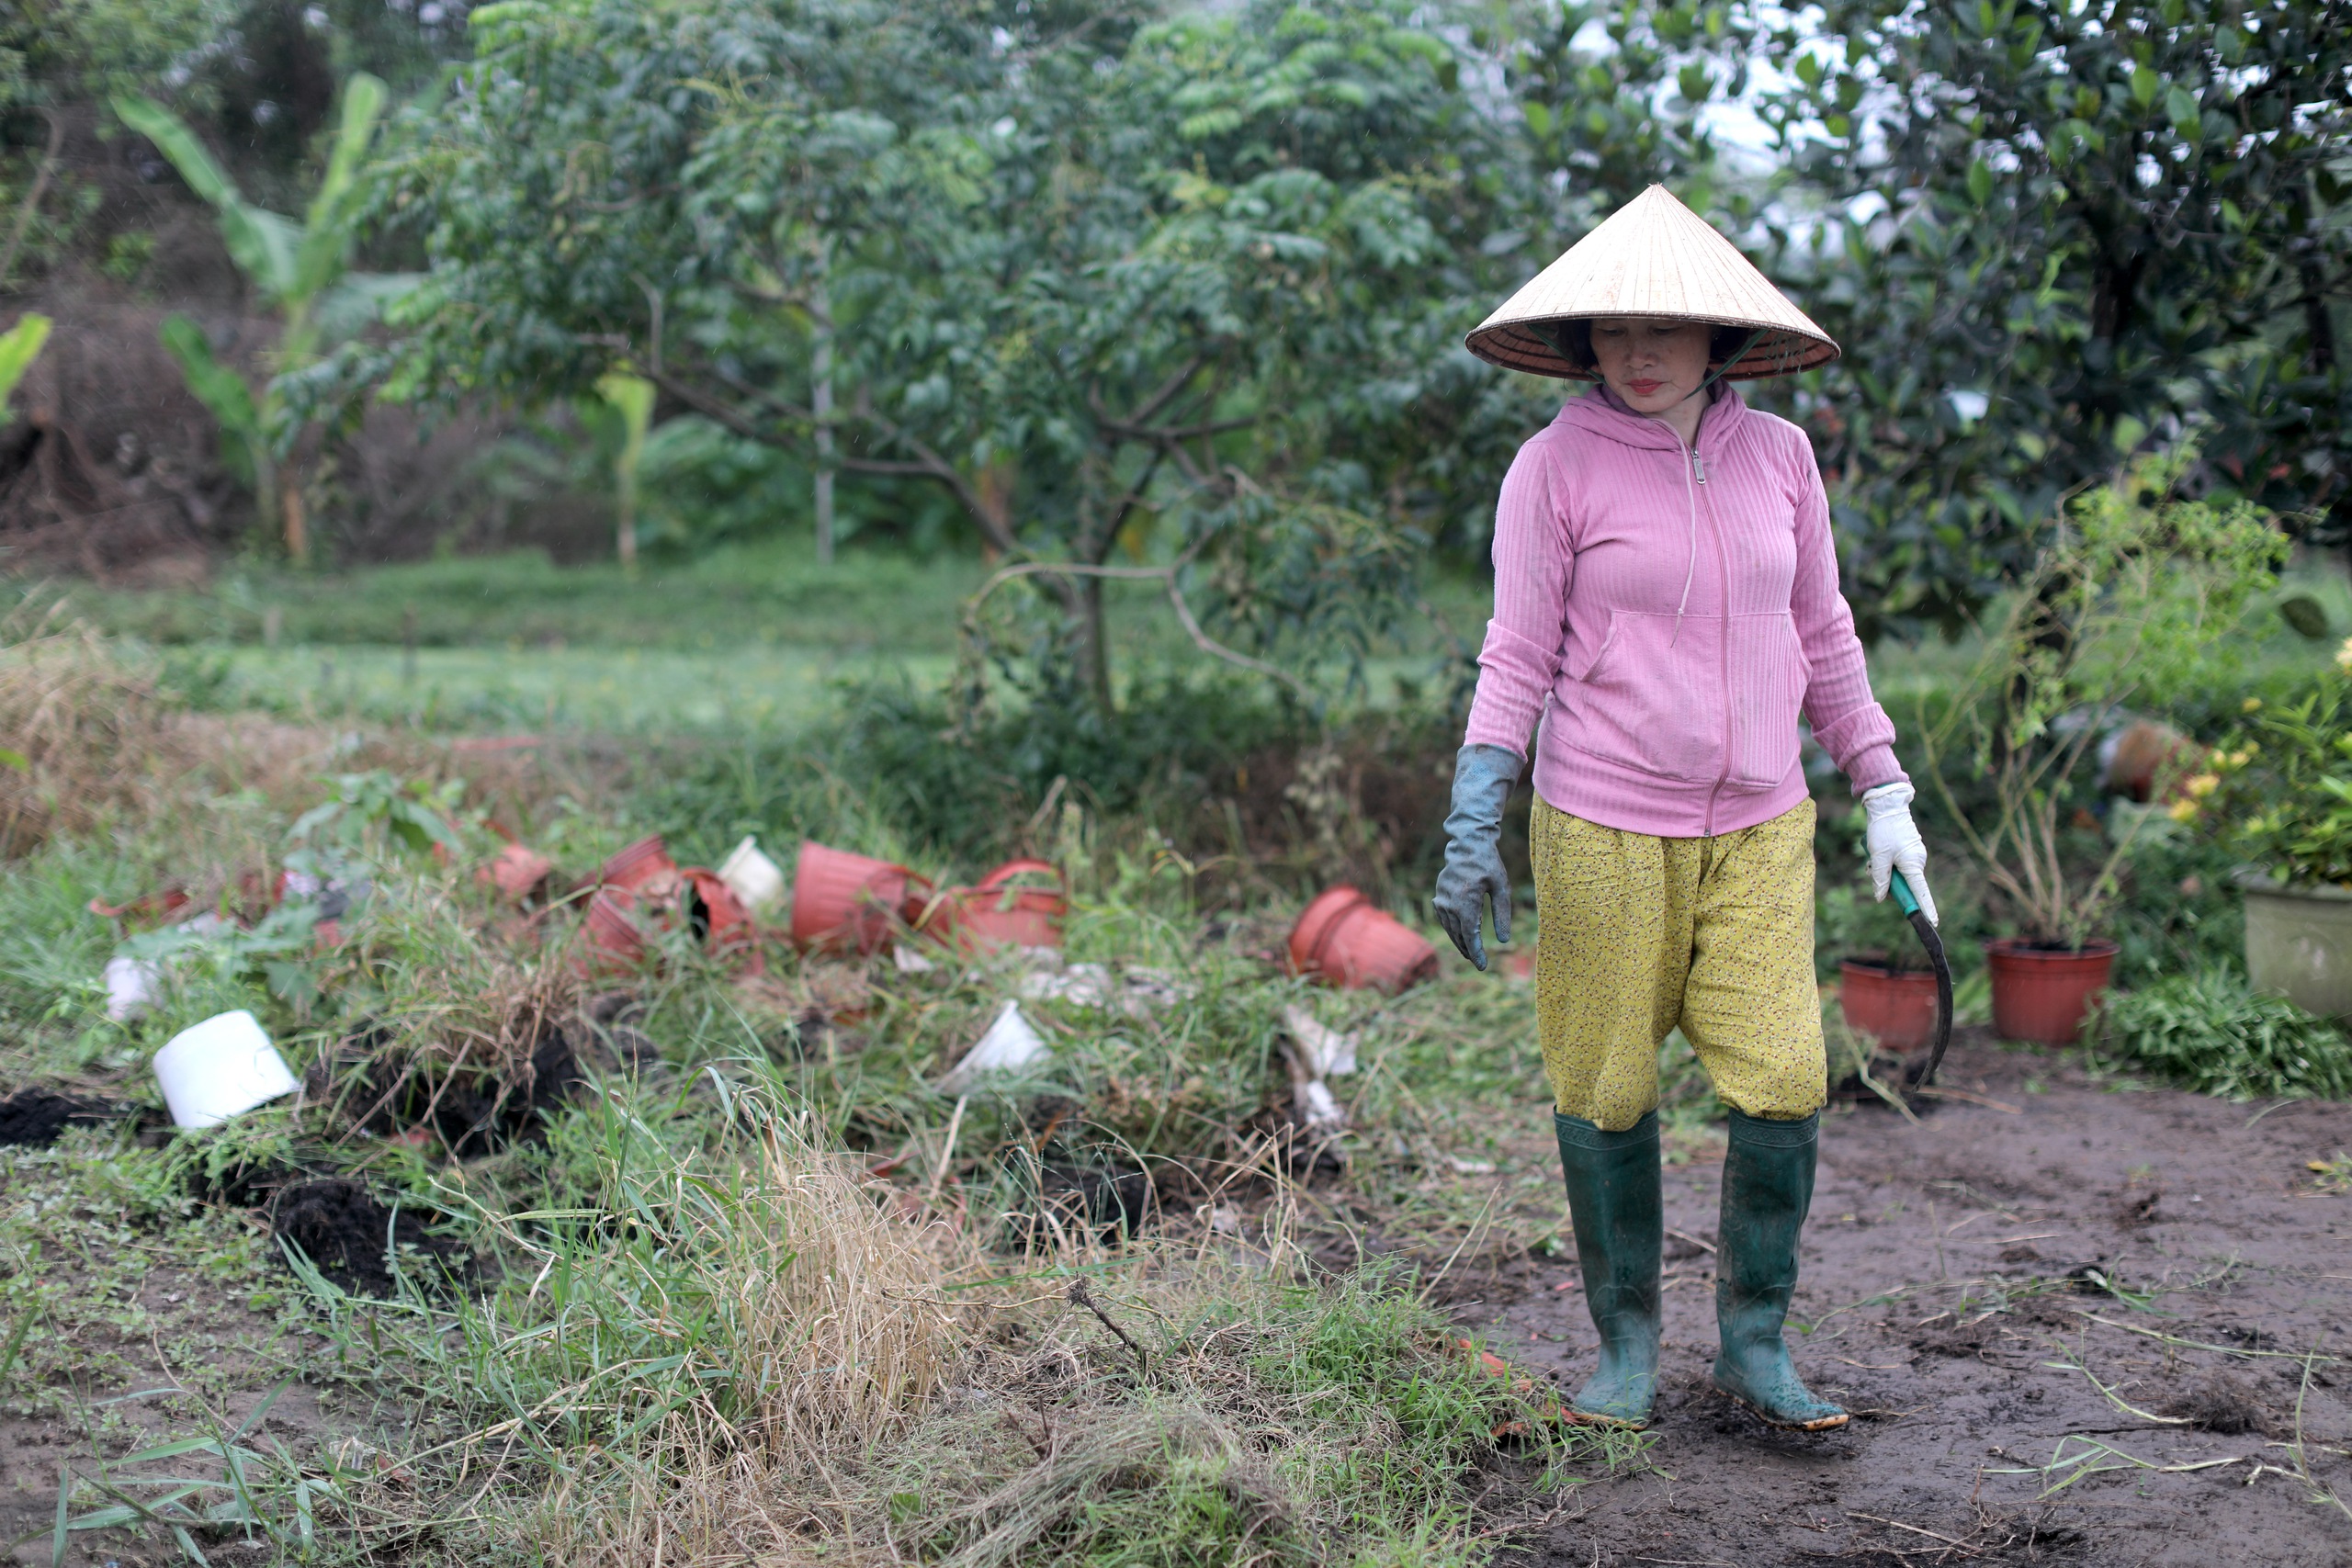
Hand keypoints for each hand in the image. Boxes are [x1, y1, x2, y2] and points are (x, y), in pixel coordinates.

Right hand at [1433, 744, 1521, 968]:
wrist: (1467, 845)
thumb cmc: (1489, 865)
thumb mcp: (1502, 889)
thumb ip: (1502, 915)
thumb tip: (1503, 940)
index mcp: (1466, 903)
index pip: (1470, 936)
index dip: (1476, 953)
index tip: (1482, 966)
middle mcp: (1449, 904)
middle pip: (1459, 935)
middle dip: (1469, 950)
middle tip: (1478, 962)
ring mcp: (1441, 900)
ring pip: (1449, 929)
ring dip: (1459, 942)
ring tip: (1470, 952)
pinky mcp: (1438, 896)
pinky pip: (1444, 919)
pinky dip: (1452, 929)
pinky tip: (1460, 935)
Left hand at [1862, 781, 1937, 925]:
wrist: (1888, 806)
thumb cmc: (1884, 830)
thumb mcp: (1878, 856)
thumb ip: (1880, 879)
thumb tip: (1881, 897)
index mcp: (1913, 865)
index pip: (1921, 892)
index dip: (1925, 908)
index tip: (1932, 922)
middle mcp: (1918, 861)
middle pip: (1905, 884)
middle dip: (1888, 882)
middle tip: (1872, 869)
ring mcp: (1914, 855)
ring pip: (1898, 874)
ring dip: (1884, 870)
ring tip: (1873, 856)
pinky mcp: (1909, 850)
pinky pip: (1898, 864)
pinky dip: (1886, 863)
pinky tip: (1876, 852)